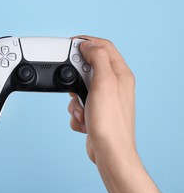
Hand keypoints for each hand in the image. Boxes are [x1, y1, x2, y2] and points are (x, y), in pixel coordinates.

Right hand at [67, 36, 162, 192]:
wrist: (108, 151)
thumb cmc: (109, 121)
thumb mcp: (103, 83)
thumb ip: (97, 58)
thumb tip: (88, 45)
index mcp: (120, 74)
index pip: (104, 46)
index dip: (87, 41)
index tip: (71, 43)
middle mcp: (114, 85)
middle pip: (90, 67)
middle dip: (76, 76)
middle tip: (71, 81)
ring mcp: (105, 99)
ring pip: (81, 87)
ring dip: (74, 98)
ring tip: (80, 108)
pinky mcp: (96, 111)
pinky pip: (79, 104)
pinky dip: (76, 111)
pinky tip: (83, 120)